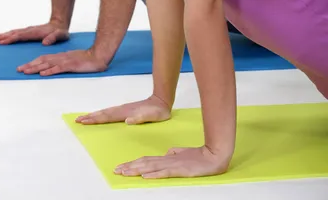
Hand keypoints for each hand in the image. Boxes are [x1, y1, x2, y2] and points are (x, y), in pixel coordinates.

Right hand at [0, 21, 68, 45]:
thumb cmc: (60, 31)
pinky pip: (15, 33)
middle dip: (2, 37)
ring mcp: (28, 30)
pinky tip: (2, 37)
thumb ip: (53, 38)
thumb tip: (45, 42)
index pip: (20, 36)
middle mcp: (29, 30)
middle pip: (13, 33)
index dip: (11, 39)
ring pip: (13, 32)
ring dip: (3, 36)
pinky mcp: (28, 32)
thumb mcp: (60, 35)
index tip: (2, 42)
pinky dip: (8, 35)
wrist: (60, 24)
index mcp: (35, 32)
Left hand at [17, 48, 107, 75]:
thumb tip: (53, 68)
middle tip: (19, 70)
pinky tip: (43, 73)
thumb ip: (63, 64)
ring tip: (26, 71)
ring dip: (36, 68)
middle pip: (42, 60)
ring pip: (48, 64)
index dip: (33, 62)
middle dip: (30, 65)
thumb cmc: (87, 59)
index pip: (43, 58)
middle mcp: (61, 57)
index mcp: (60, 56)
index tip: (23, 67)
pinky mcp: (71, 65)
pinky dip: (50, 71)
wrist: (99, 55)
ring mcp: (66, 60)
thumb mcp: (72, 60)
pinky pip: (59, 68)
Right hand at [76, 95, 170, 124]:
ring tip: (84, 118)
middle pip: (103, 113)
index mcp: (125, 112)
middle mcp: (122, 110)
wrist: (161, 101)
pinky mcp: (125, 111)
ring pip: (106, 113)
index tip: (84, 121)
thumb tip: (127, 121)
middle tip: (78, 120)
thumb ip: (140, 118)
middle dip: (90, 117)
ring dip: (94, 115)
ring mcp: (123, 110)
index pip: (107, 116)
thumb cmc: (157, 111)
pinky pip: (110, 113)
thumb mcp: (152, 116)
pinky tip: (99, 117)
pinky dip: (102, 115)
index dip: (95, 119)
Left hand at [114, 146, 231, 178]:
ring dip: (136, 170)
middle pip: (144, 163)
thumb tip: (166, 153)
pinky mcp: (179, 169)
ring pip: (150, 167)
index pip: (145, 160)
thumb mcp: (182, 154)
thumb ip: (173, 153)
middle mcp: (166, 160)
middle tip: (116, 171)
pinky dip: (153, 174)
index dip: (132, 164)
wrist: (213, 155)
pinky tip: (145, 176)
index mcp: (166, 157)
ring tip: (125, 172)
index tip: (121, 167)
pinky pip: (164, 172)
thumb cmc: (198, 156)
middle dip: (129, 167)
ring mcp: (172, 164)